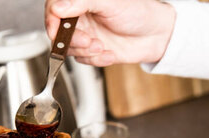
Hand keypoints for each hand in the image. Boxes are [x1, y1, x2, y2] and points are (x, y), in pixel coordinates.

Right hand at [45, 0, 175, 65]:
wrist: (156, 35)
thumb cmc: (138, 13)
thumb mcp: (110, 3)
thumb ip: (81, 2)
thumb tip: (58, 7)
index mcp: (80, 1)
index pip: (54, 9)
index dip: (52, 21)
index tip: (57, 29)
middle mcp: (79, 18)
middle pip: (58, 33)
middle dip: (73, 40)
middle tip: (88, 41)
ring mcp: (84, 35)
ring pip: (68, 49)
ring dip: (86, 51)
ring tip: (102, 46)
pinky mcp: (91, 52)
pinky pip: (82, 60)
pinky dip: (96, 60)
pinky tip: (110, 53)